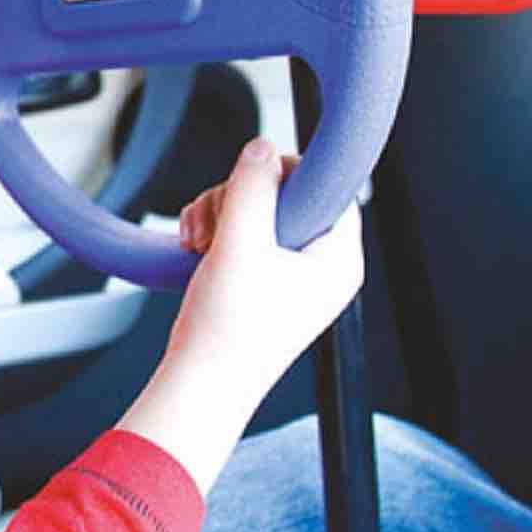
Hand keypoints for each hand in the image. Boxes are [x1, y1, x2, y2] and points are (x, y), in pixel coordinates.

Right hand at [118, 138, 363, 491]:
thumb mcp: (240, 242)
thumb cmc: (229, 329)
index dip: (287, 172)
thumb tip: (262, 147)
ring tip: (197, 240)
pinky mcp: (261, 282)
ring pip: (256, 211)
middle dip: (239, 197)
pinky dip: (214, 233)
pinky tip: (193, 248)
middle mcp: (321, 266)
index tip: (251, 177)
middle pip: (284, 194)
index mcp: (338, 259)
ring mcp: (291, 276)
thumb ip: (252, 186)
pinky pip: (241, 234)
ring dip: (219, 213)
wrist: (200, 384)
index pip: (327, 186)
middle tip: (215, 220)